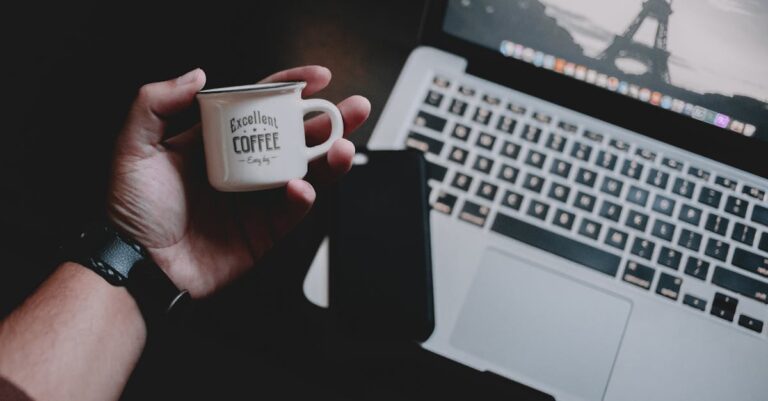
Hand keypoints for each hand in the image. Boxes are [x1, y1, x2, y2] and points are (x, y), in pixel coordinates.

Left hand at [107, 67, 369, 296]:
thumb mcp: (133, 148)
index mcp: (218, 143)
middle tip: (351, 109)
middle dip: (328, 121)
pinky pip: (294, 210)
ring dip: (329, 158)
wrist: (140, 267)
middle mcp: (243, 167)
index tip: (317, 78)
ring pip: (305, 171)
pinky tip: (302, 187)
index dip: (291, 89)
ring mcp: (257, 199)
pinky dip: (303, 197)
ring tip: (343, 146)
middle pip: (294, 137)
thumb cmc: (132, 212)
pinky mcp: (266, 231)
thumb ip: (155, 103)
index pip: (262, 106)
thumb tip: (197, 75)